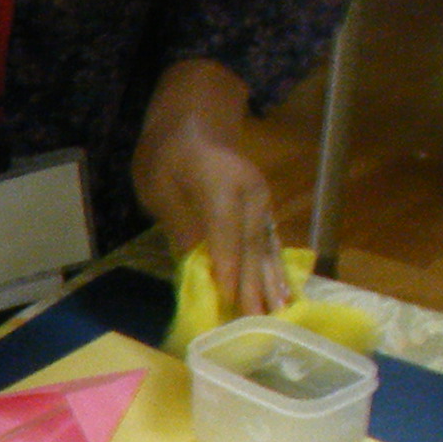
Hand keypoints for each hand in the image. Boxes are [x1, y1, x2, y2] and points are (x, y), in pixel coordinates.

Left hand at [136, 122, 284, 316]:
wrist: (195, 119)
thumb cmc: (168, 154)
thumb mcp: (158, 186)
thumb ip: (179, 224)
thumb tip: (196, 265)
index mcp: (220, 181)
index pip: (226, 233)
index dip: (228, 267)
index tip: (230, 300)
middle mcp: (249, 191)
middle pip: (251, 244)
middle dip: (254, 286)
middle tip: (256, 322)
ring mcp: (262, 199)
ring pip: (266, 246)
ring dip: (272, 283)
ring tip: (278, 315)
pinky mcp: (265, 207)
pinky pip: (271, 241)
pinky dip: (276, 269)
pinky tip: (284, 293)